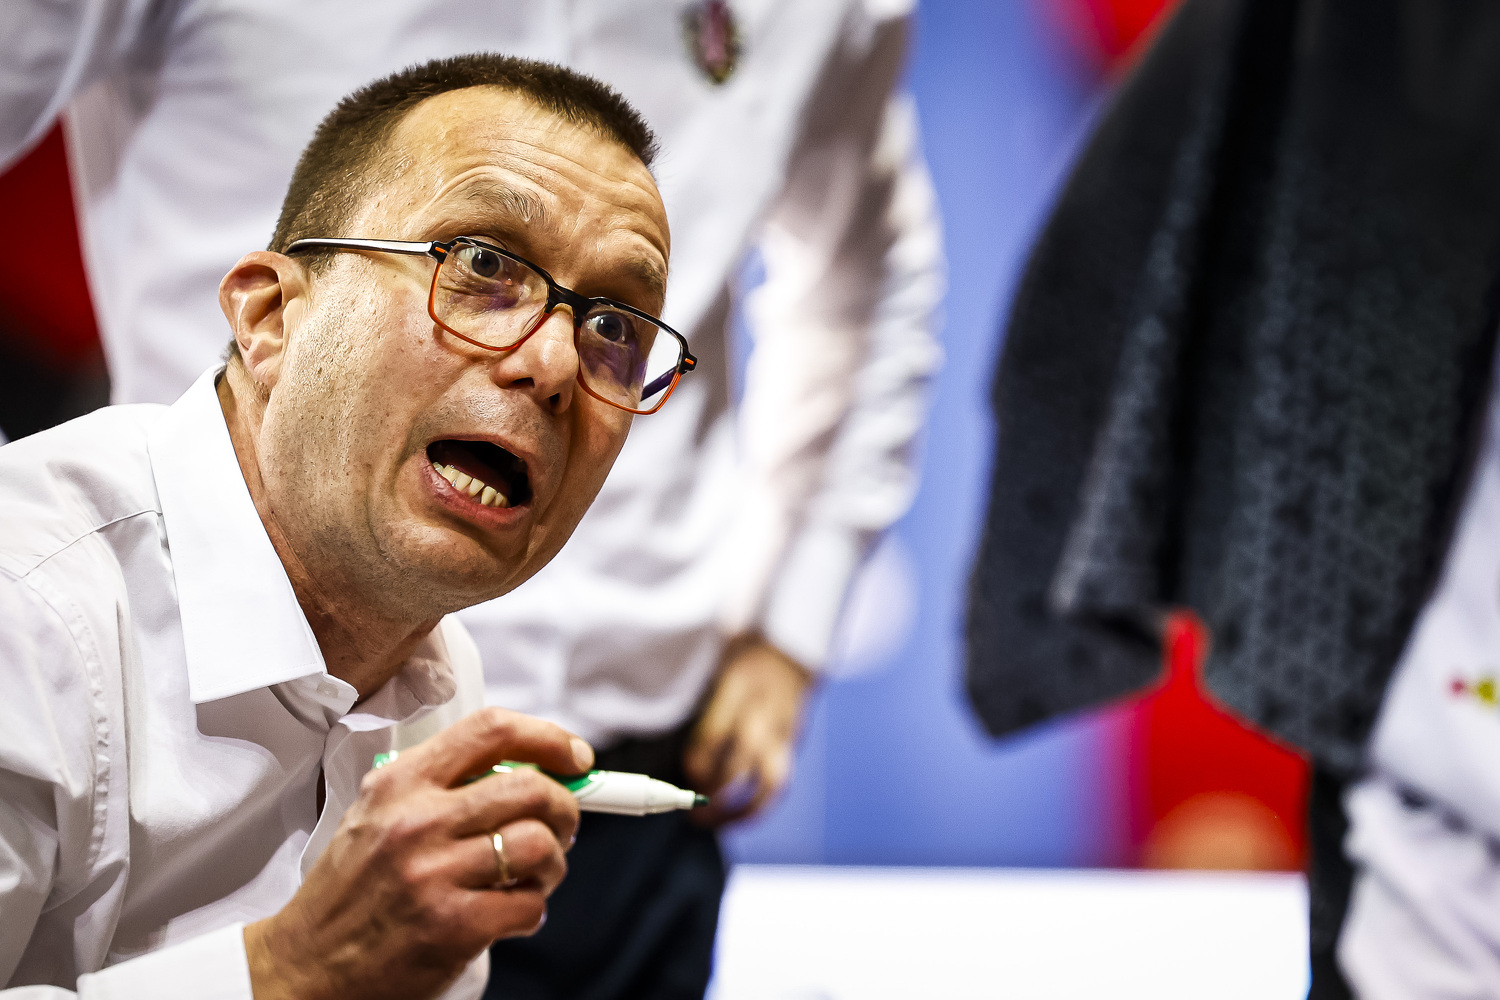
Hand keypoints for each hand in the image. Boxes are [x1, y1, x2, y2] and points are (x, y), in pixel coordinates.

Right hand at [244, 707, 592, 999]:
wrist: (306, 966)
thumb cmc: (353, 890)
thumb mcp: (382, 814)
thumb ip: (448, 787)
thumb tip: (537, 772)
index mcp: (402, 782)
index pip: (493, 730)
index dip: (549, 738)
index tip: (575, 757)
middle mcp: (417, 820)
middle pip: (532, 787)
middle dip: (565, 807)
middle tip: (561, 826)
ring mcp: (434, 874)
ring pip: (539, 845)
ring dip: (553, 864)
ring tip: (533, 877)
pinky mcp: (451, 926)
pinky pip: (528, 904)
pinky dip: (531, 910)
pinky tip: (508, 913)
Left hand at [683, 637, 813, 826]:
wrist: (791, 651)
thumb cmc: (740, 657)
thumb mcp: (715, 657)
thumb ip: (692, 687)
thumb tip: (640, 715)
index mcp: (739, 687)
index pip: (717, 734)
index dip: (698, 761)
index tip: (684, 773)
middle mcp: (762, 713)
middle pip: (740, 761)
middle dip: (714, 787)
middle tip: (690, 804)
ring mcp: (781, 732)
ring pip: (766, 780)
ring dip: (739, 808)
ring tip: (710, 822)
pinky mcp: (791, 746)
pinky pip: (777, 785)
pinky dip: (757, 808)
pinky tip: (733, 819)